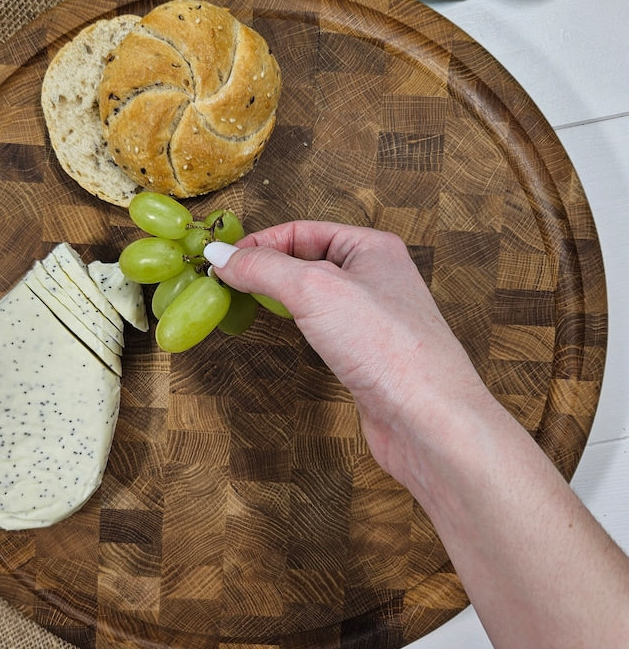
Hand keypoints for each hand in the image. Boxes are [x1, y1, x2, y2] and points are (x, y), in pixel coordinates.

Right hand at [205, 220, 493, 483]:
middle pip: (308, 259)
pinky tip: (284, 333)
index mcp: (373, 248)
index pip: (303, 230)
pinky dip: (297, 326)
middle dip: (267, 268)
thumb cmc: (387, 347)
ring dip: (280, 297)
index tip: (221, 261)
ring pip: (315, 296)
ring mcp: (374, 319)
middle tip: (227, 281)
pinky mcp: (367, 356)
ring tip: (246, 302)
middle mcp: (377, 278)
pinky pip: (323, 328)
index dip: (259, 242)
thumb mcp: (314, 290)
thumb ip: (263, 269)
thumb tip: (221, 256)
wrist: (427, 418)